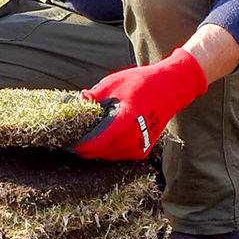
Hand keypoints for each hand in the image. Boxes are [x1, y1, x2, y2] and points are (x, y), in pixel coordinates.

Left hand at [74, 48, 207, 160]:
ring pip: (108, 155)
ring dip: (97, 148)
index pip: (99, 142)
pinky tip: (104, 135)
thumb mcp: (113, 83)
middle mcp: (135, 136)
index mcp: (127, 118)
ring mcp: (140, 146)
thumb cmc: (141, 83)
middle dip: (86, 146)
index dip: (81, 145)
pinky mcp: (142, 151)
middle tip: (74, 135)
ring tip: (88, 133)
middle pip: (101, 151)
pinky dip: (108, 148)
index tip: (69, 142)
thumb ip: (94, 96)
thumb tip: (77, 103)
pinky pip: (117, 154)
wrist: (170, 89)